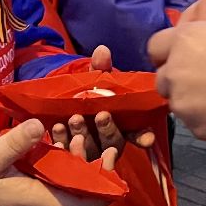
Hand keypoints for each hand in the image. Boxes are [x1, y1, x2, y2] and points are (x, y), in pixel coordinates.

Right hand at [0, 119, 117, 205]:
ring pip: (76, 179)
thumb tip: (37, 124)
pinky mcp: (42, 187)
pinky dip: (65, 156)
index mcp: (44, 201)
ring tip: (72, 128)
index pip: (86, 204)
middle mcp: (52, 203)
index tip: (108, 156)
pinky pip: (63, 175)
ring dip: (78, 154)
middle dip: (92, 159)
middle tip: (84, 132)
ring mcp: (47, 196)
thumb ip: (14, 143)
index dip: (104, 184)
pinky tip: (59, 135)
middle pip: (87, 189)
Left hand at [46, 44, 157, 158]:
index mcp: (122, 124)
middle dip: (108, 129)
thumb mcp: (94, 79)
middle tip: (100, 115)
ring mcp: (89, 152)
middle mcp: (108, 142)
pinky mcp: (68, 155)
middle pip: (113, 142)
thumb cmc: (86, 91)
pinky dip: (62, 141)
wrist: (58, 102)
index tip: (147, 139)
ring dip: (84, 136)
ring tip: (75, 119)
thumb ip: (100, 67)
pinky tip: (58, 127)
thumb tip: (102, 50)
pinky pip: (66, 152)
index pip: (138, 134)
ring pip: (91, 150)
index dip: (143, 136)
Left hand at [147, 23, 205, 143]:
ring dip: (193, 97)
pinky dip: (205, 117)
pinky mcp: (195, 130)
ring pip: (179, 100)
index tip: (192, 51)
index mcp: (187, 39)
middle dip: (180, 75)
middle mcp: (176, 71)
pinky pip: (193, 121)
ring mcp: (183, 104)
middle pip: (164, 75)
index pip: (157, 43)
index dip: (173, 47)